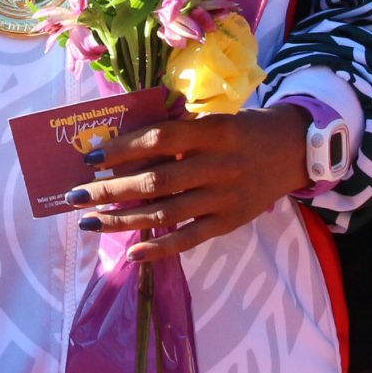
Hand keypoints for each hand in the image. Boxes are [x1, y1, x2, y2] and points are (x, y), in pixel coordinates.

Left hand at [72, 105, 312, 261]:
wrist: (296, 151)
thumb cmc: (244, 130)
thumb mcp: (215, 119)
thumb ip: (178, 133)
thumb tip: (124, 150)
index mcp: (214, 132)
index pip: (160, 140)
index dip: (123, 149)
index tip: (91, 158)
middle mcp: (219, 166)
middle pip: (156, 181)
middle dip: (110, 190)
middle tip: (76, 196)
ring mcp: (225, 199)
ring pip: (166, 214)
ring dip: (123, 220)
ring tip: (90, 222)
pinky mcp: (230, 223)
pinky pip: (189, 239)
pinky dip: (159, 248)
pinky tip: (131, 253)